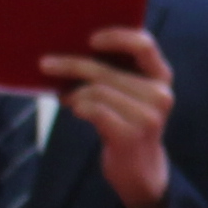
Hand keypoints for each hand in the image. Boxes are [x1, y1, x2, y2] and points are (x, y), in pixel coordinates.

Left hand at [48, 23, 175, 207]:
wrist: (140, 170)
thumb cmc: (127, 124)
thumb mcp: (131, 95)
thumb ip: (115, 72)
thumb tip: (71, 50)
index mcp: (161, 77)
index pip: (143, 44)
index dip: (116, 36)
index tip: (90, 39)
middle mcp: (160, 94)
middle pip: (107, 70)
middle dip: (72, 65)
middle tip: (46, 63)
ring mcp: (148, 116)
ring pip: (97, 90)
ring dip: (75, 92)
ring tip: (67, 97)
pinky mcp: (131, 135)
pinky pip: (94, 110)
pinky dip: (79, 107)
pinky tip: (75, 109)